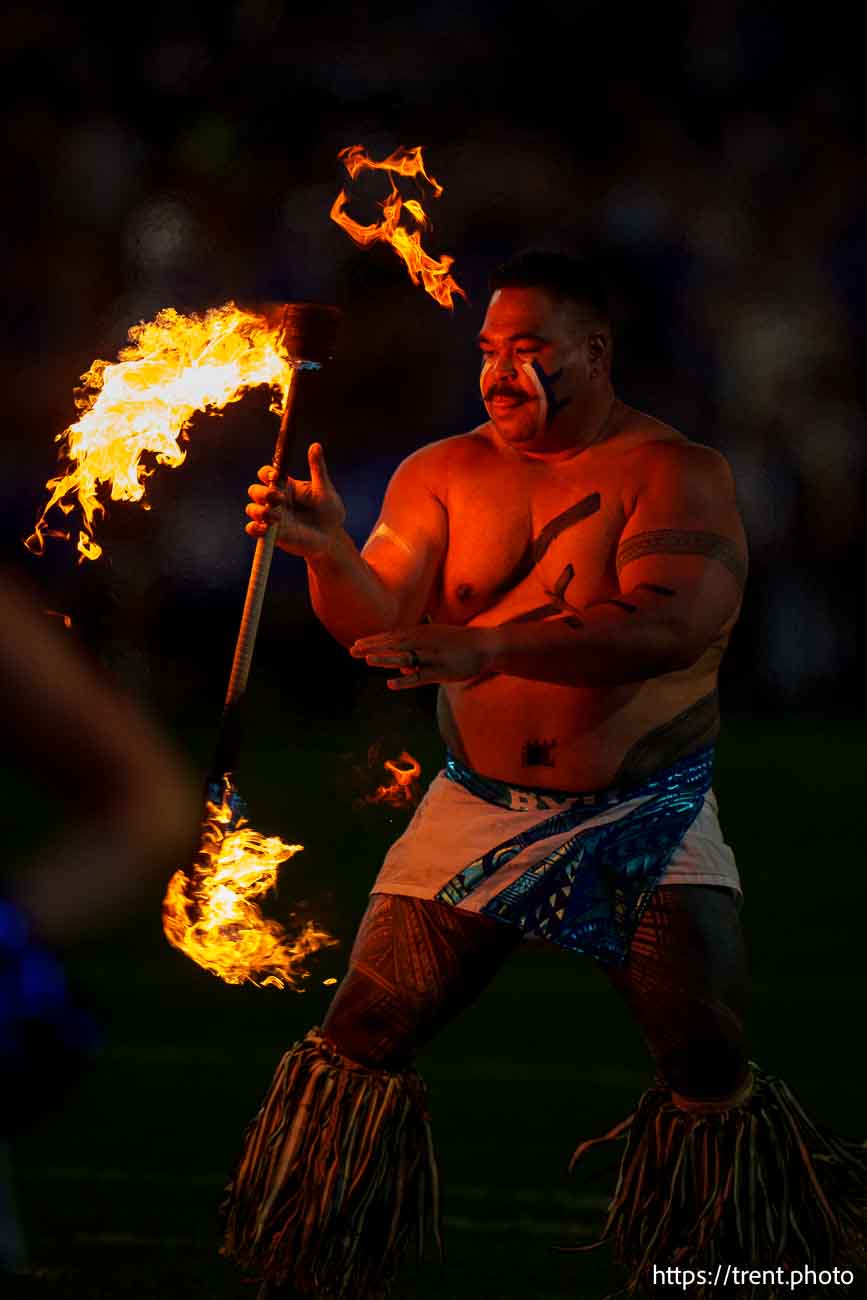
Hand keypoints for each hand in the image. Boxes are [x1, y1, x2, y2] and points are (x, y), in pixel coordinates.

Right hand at [245, 443, 344, 558]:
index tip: (274, 475)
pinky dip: (255, 528)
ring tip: (277, 517)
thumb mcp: (324, 489)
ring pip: (252, 509)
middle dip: (262, 493)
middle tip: (279, 499)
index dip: (266, 473)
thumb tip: (316, 445)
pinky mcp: (271, 534)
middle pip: (255, 490)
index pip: (266, 474)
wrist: (332, 538)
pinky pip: (253, 529)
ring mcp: (271, 516)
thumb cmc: (330, 512)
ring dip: (259, 511)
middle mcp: (275, 500)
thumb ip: (317, 469)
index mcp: (286, 486)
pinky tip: (266, 529)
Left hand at [350, 624, 497, 689]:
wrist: (485, 645)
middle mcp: (424, 642)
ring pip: (404, 657)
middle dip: (373, 647)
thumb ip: (415, 653)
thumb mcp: (435, 642)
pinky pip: (419, 677)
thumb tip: (399, 667)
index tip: (356, 644)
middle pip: (393, 645)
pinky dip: (405, 680)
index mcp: (422, 634)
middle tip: (352, 651)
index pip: (392, 637)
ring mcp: (432, 657)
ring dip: (385, 658)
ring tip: (367, 660)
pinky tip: (390, 684)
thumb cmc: (459, 644)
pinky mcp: (441, 671)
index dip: (374, 641)